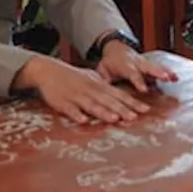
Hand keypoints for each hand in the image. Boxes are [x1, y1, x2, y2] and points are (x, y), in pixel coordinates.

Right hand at [12, 55, 150, 122]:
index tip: (145, 109)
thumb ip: (105, 88)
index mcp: (98, 85)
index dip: (132, 102)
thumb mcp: (90, 78)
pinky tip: (84, 121)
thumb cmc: (71, 76)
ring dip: (103, 112)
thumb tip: (122, 97)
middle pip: (108, 101)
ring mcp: (76, 96)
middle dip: (121, 109)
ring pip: (91, 105)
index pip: (118, 94)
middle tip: (134, 117)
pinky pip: (70, 110)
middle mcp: (90, 90)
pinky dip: (77, 115)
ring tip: (114, 119)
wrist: (47, 70)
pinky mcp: (62, 102)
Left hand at [95, 39, 177, 93]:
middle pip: (148, 67)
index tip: (144, 89)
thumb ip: (102, 79)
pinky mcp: (149, 64)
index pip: (132, 74)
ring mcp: (144, 62)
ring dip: (165, 72)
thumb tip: (98, 89)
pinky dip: (168, 71)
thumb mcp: (102, 70)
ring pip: (156, 66)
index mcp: (125, 66)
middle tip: (166, 78)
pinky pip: (160, 67)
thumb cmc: (109, 63)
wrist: (115, 48)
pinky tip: (176, 78)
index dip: (139, 81)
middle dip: (157, 73)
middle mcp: (136, 63)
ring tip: (174, 78)